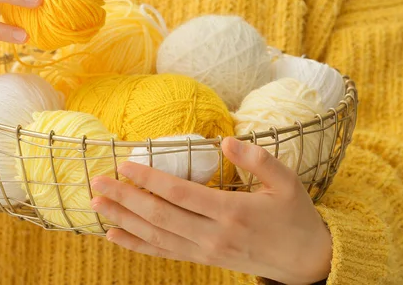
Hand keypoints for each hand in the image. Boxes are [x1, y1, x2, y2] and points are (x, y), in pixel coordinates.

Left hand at [90, 137, 331, 283]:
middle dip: (125, 198)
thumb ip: (258, 160)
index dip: (150, 179)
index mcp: (232, 212)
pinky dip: (136, 244)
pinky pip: (164, 253)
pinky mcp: (203, 259)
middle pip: (160, 216)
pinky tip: (114, 235)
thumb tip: (226, 140)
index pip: (180, 194)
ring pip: (156, 236)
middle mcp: (213, 236)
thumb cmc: (295, 217)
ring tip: (97, 205)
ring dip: (124, 220)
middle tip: (97, 182)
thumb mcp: (288, 182)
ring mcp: (206, 252)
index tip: (125, 164)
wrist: (306, 262)